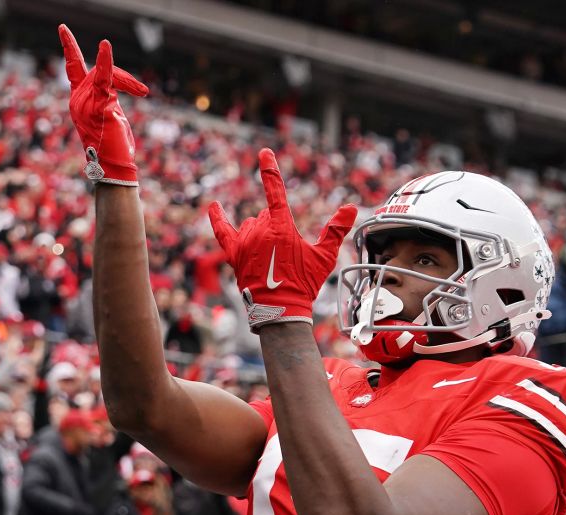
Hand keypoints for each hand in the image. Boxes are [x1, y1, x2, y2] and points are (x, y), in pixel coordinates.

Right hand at [58, 25, 148, 185]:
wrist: (113, 167)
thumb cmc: (113, 145)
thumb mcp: (109, 114)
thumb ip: (106, 96)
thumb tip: (112, 82)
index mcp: (78, 99)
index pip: (72, 68)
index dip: (69, 48)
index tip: (63, 28)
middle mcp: (77, 99)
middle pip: (98, 69)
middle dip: (123, 76)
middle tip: (142, 91)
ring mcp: (86, 104)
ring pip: (107, 74)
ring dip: (128, 81)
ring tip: (142, 91)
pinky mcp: (99, 107)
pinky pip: (105, 79)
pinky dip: (107, 62)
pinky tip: (105, 47)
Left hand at [208, 148, 356, 330]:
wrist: (280, 310)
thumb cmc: (305, 283)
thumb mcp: (325, 257)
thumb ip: (336, 230)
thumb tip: (351, 208)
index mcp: (282, 227)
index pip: (275, 191)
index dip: (270, 170)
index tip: (264, 152)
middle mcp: (259, 229)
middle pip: (266, 214)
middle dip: (277, 226)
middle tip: (287, 254)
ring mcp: (244, 242)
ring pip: (251, 224)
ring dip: (260, 232)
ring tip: (272, 258)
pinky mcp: (233, 254)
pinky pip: (222, 231)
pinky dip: (218, 218)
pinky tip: (214, 205)